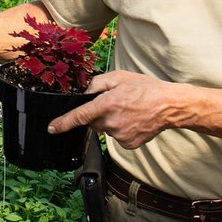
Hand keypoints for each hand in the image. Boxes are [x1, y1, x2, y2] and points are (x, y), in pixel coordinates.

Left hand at [47, 70, 183, 148]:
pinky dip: (121, 129)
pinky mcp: (128, 144)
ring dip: (110, 121)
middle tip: (115, 103)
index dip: (63, 123)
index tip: (52, 128)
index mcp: (107, 105)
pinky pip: (117, 136)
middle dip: (97, 113)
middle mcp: (112, 122)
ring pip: (105, 129)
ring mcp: (120, 136)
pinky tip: (132, 120)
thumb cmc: (145, 88)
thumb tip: (84, 92)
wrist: (169, 106)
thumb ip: (97, 83)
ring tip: (128, 110)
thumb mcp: (119, 77)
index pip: (79, 116)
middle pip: (93, 122)